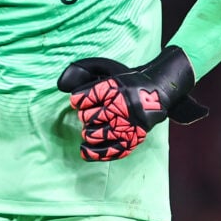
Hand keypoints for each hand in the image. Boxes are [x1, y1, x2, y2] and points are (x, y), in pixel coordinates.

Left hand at [57, 46, 207, 160]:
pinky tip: (84, 152)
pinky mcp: (134, 138)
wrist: (159, 90)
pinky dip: (97, 152)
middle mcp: (123, 106)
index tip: (78, 100)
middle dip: (85, 116)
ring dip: (88, 133)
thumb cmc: (127, 79)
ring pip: (99, 134)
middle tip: (88, 114)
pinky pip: (114, 149)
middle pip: (91, 117)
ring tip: (88, 131)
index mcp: (116, 87)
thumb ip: (84, 69)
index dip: (78, 99)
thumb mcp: (107, 67)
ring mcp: (129, 124)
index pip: (86, 97)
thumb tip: (60, 83)